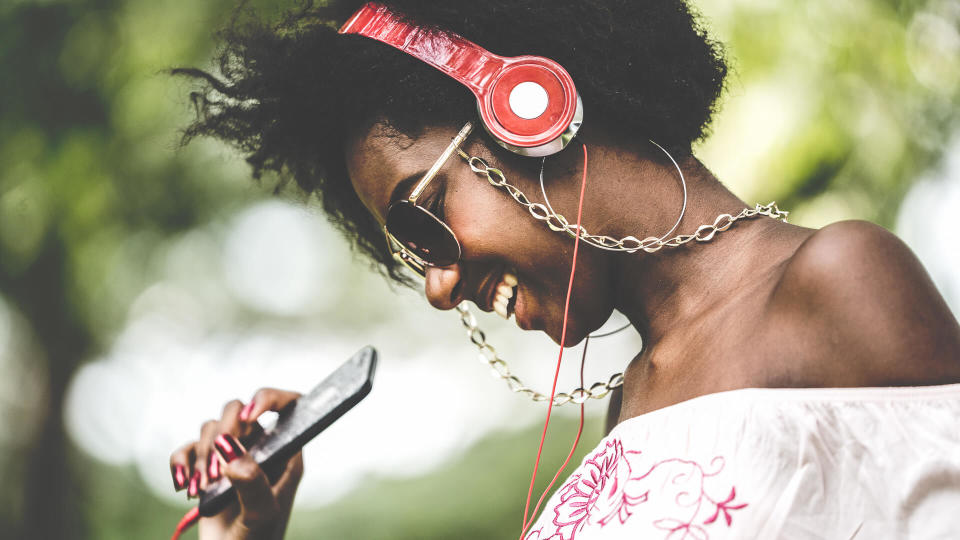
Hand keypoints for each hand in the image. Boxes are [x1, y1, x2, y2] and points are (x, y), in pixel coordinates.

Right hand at [170, 388, 303, 539]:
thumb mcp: (261, 514)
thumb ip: (251, 482)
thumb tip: (231, 450)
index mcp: (286, 452)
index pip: (290, 405)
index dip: (270, 398)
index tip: (250, 415)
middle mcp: (261, 448)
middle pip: (239, 411)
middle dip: (223, 432)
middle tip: (216, 468)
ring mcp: (233, 456)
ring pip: (212, 428)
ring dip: (201, 455)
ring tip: (201, 490)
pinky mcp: (207, 468)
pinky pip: (188, 448)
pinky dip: (180, 462)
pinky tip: (182, 486)